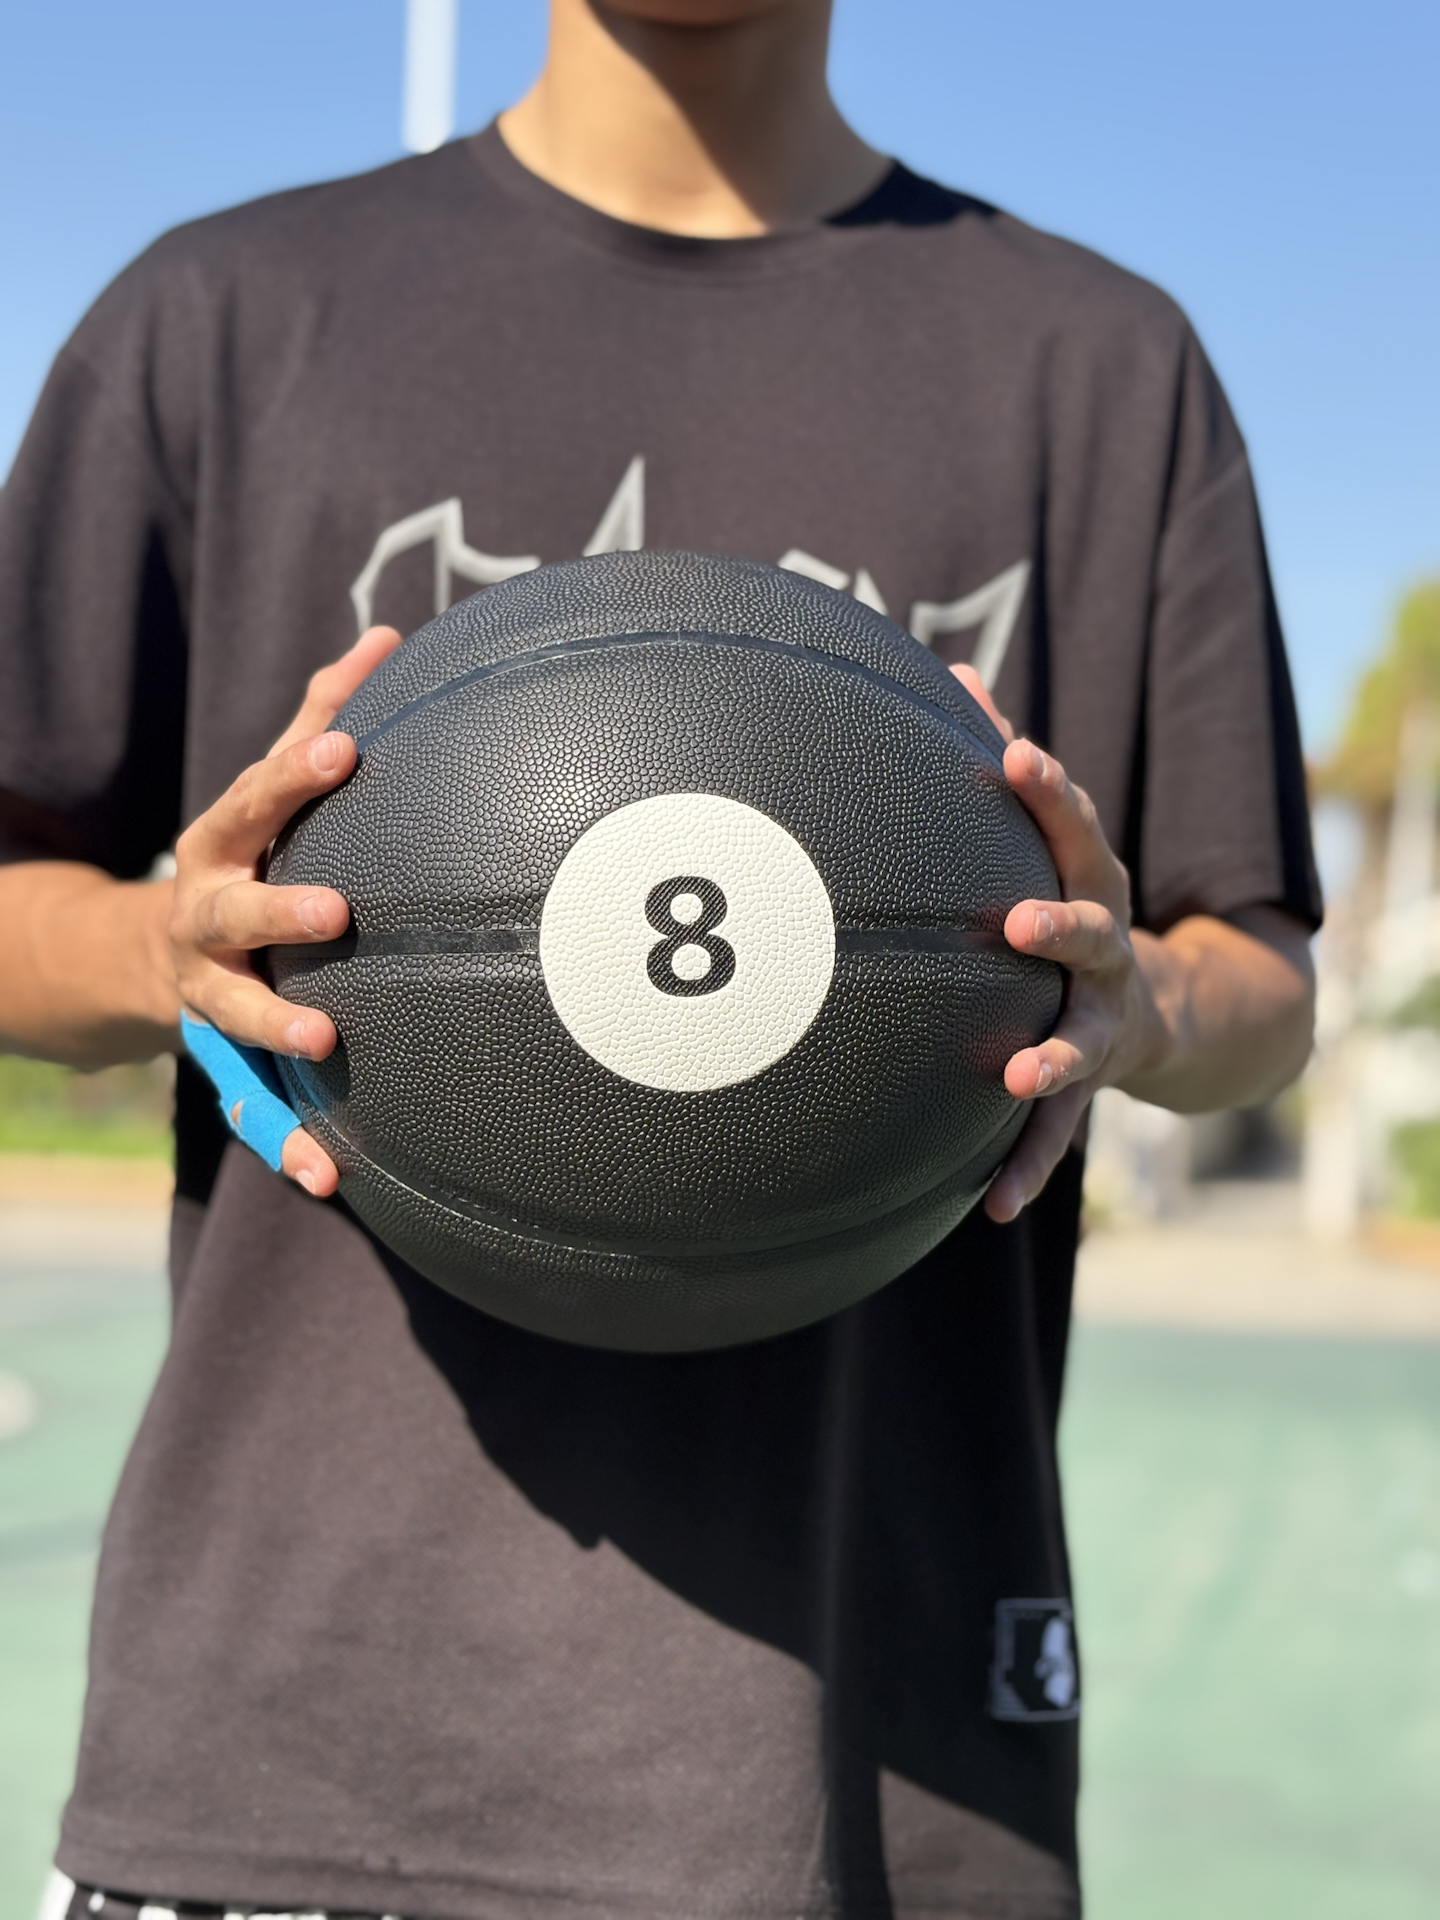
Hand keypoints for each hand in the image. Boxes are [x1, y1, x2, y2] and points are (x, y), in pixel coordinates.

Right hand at [169, 626, 401, 1194]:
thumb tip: (393, 637)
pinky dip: (286, 1143)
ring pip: (232, 1015)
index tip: (348, 747)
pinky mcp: (219, 1056)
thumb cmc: (240, 855)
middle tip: (338, 911)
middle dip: (279, 910)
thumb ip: (321, 719)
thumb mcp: (264, 792)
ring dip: (274, 1028)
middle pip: (233, 912)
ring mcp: (206, 993)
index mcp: (224, 845)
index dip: (297, 774)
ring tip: (325, 1042)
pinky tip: (330, 1175)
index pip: (258, 800)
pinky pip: (252, 1105)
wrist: (134, 956)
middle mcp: (205, 919)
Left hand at [950, 664, 1166, 1225]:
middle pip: (1089, 932)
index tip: (1015, 756)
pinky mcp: (1087, 1084)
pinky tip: (988, 1206)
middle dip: (1061, 926)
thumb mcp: (1055, 840)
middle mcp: (1103, 950)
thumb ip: (1007, 762)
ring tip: (1021, 1073)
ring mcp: (1101, 1021)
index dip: (1048, 789)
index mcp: (1088, 882)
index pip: (1071, 826)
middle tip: (1020, 922)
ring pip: (1083, 1041)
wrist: (1164, 1009)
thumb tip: (954, 672)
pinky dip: (1024, 1166)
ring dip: (1054, 1057)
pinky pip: (1055, 1132)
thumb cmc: (1072, 906)